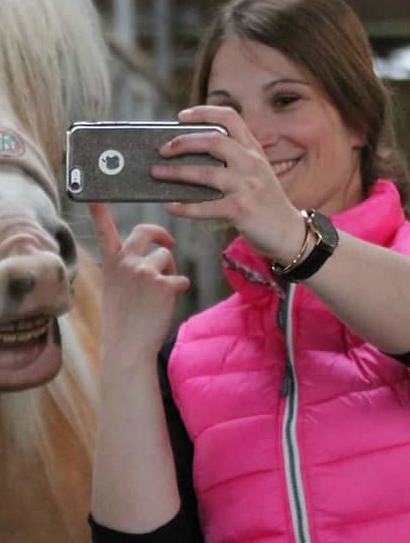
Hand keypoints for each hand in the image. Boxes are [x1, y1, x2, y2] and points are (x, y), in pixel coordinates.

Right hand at [88, 204, 189, 356]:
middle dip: (160, 233)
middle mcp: (127, 262)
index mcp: (112, 263)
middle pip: (147, 231)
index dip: (101, 212)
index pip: (105, 231)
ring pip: (167, 258)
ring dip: (169, 271)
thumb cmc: (123, 319)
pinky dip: (178, 289)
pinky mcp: (165, 284)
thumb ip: (128, 267)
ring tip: (159, 293)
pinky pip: (181, 278)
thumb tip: (155, 256)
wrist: (128, 347)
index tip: (95, 195)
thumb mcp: (116, 287)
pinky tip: (166, 305)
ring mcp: (146, 272)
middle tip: (169, 242)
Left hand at [150, 105, 304, 261]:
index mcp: (254, 150)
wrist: (288, 232)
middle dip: (183, 142)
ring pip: (206, 173)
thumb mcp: (257, 173)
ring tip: (157, 173)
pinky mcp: (241, 210)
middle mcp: (252, 164)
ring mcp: (247, 186)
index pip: (230, 118)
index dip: (204, 112)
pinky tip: (171, 206)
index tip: (181, 116)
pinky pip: (206, 207)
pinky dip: (185, 207)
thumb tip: (190, 156)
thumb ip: (234, 160)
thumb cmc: (266, 203)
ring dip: (176, 172)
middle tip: (163, 149)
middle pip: (214, 141)